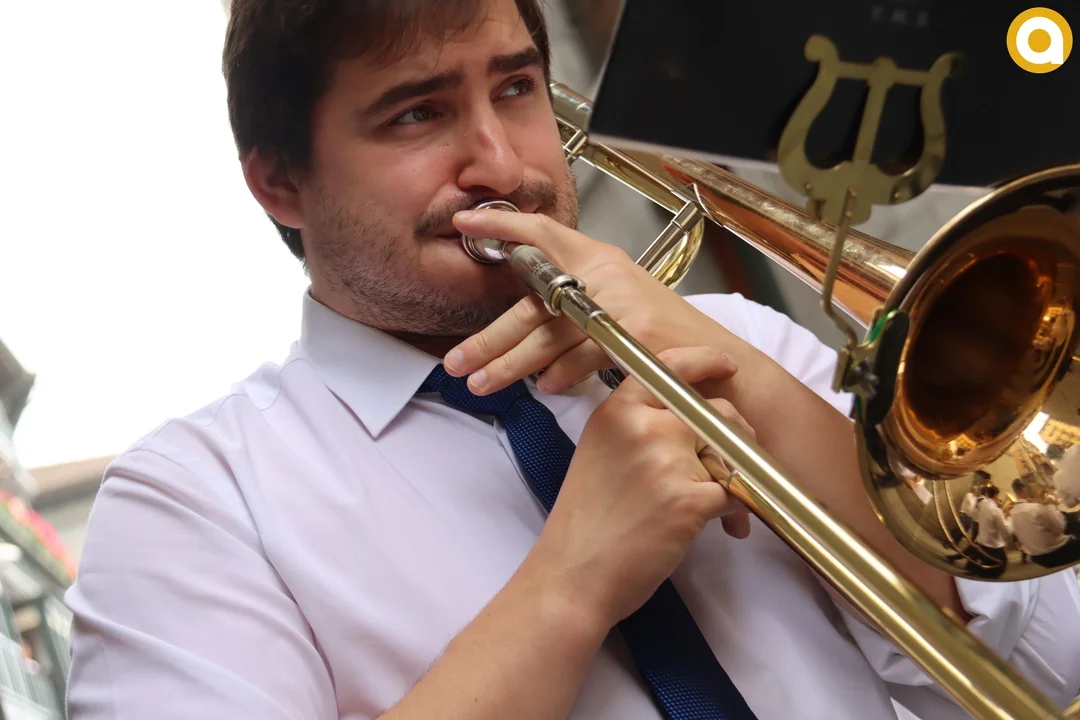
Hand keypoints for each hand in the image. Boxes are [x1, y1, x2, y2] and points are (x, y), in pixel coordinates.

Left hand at [446, 209, 726, 395]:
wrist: (719, 361)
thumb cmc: (663, 336)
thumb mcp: (616, 300)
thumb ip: (571, 301)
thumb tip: (521, 318)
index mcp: (598, 259)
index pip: (543, 233)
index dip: (502, 226)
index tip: (465, 221)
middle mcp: (607, 274)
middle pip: (534, 303)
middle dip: (490, 338)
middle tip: (456, 361)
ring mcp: (622, 302)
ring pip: (551, 333)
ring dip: (512, 363)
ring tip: (482, 383)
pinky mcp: (636, 331)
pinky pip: (585, 353)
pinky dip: (562, 373)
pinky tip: (543, 387)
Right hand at [526, 346, 755, 628]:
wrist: (573, 576)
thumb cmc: (586, 523)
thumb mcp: (599, 452)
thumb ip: (637, 424)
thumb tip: (692, 415)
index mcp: (616, 411)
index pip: (670, 366)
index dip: (705, 361)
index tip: (726, 365)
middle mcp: (642, 425)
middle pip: (715, 411)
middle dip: (735, 436)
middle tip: (732, 465)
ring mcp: (666, 458)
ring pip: (731, 453)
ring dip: (734, 479)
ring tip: (720, 511)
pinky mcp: (689, 497)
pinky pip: (737, 491)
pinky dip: (736, 511)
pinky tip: (723, 529)